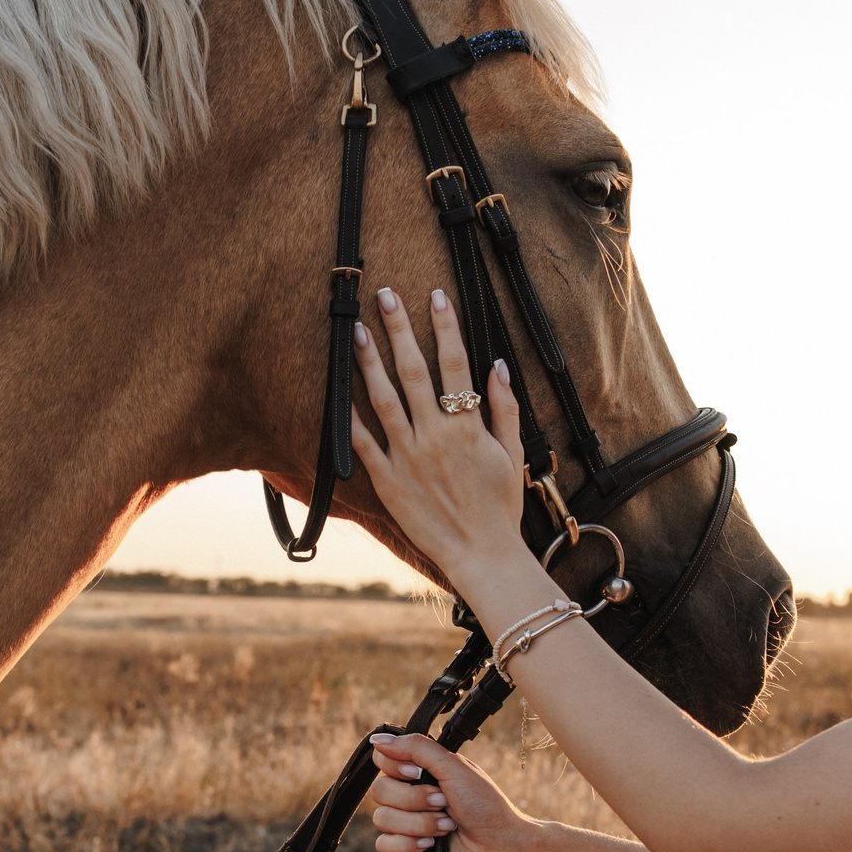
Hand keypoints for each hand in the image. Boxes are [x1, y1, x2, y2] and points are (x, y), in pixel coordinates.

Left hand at [350, 287, 528, 580]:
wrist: (481, 555)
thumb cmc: (501, 506)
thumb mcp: (514, 454)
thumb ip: (505, 407)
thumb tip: (497, 365)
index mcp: (467, 426)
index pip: (454, 363)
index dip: (445, 325)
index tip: (435, 296)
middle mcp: (434, 435)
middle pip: (412, 370)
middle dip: (399, 328)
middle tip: (385, 295)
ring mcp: (407, 457)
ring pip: (382, 398)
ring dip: (368, 360)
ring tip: (357, 329)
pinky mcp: (387, 480)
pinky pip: (363, 442)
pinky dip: (349, 415)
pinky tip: (337, 389)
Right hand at [366, 732, 536, 851]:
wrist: (500, 848)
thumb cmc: (485, 805)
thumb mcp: (454, 767)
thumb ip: (416, 748)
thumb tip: (379, 739)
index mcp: (420, 771)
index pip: (381, 760)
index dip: (395, 768)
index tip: (417, 773)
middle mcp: (409, 795)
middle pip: (379, 791)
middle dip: (414, 800)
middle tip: (444, 802)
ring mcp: (406, 823)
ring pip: (382, 819)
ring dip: (419, 824)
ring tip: (447, 826)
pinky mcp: (406, 849)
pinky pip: (383, 845)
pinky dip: (408, 845)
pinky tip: (431, 846)